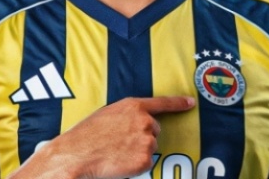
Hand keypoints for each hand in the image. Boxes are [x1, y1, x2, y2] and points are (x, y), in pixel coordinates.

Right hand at [8, 96, 194, 178]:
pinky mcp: (145, 160)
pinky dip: (136, 166)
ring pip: (150, 147)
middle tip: (120, 142)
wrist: (77, 154)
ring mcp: (147, 141)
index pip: (163, 103)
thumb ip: (128, 114)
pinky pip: (146, 163)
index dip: (179, 103)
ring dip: (138, 151)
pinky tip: (119, 162)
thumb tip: (139, 120)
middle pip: (155, 130)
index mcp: (134, 106)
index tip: (191, 103)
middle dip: (142, 136)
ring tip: (116, 152)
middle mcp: (145, 121)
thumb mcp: (108, 114)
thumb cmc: (87, 134)